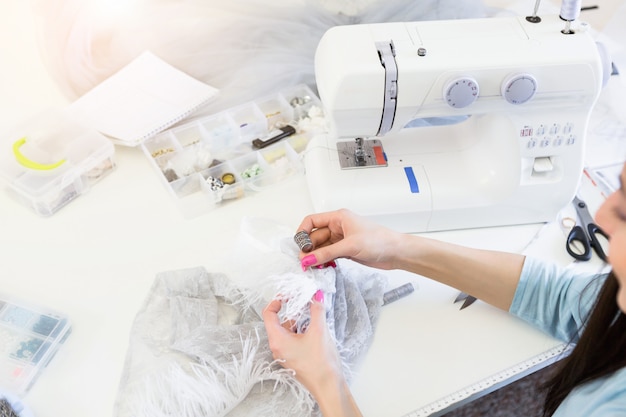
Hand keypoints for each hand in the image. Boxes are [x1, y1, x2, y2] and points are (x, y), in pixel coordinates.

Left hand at [263, 291, 362, 416]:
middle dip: (293, 311)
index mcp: (278, 340)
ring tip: (314, 316)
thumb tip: (316, 296)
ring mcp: (285, 354)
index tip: (289, 295)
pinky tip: (315, 329)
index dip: (277, 301)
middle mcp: (278, 348)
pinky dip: (302, 331)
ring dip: (300, 321)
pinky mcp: (294, 358)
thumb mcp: (319, 331)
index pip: (269, 314)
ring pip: (288, 330)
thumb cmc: (321, 363)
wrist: (329, 387)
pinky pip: (294, 339)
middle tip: (306, 303)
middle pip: (280, 322)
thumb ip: (317, 310)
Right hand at [297, 209, 403, 269]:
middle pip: (315, 237)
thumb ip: (327, 253)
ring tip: (312, 268)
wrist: (396, 252)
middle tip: (305, 263)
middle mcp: (338, 227)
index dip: (302, 232)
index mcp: (338, 218)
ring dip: (316, 257)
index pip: (312, 221)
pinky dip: (324, 261)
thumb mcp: (350, 246)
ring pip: (321, 247)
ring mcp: (341, 240)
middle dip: (308, 249)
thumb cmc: (379, 241)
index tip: (300, 246)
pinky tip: (322, 268)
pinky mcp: (345, 251)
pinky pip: (328, 255)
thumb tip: (307, 259)